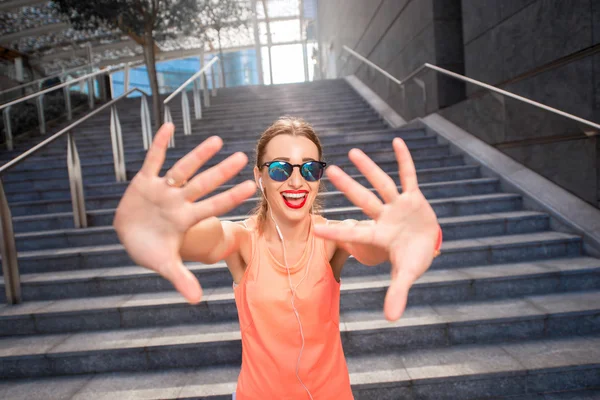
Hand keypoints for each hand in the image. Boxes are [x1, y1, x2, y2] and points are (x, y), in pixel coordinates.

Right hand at [113, 123, 255, 303]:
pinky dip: (158, 144)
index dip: (230, 197)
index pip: (214, 206)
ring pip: (183, 168)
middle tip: (242, 158)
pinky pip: (152, 159)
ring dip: (198, 155)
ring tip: (217, 140)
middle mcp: (178, 201)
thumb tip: (197, 301)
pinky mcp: (144, 181)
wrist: (128, 237)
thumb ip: (181, 278)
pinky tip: (169, 126)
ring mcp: (162, 189)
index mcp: (186, 218)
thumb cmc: (149, 250)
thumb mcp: (164, 264)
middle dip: (221, 172)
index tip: (251, 187)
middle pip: (203, 184)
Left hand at [313, 138, 439, 321]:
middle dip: (349, 188)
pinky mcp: (413, 197)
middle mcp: (385, 218)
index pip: (355, 232)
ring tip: (353, 152)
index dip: (338, 231)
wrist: (428, 246)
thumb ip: (397, 293)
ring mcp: (398, 206)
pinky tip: (396, 142)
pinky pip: (409, 175)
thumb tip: (389, 320)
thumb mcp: (406, 275)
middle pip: (365, 200)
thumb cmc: (413, 260)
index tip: (315, 227)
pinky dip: (405, 160)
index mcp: (380, 237)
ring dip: (370, 168)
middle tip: (330, 172)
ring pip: (382, 183)